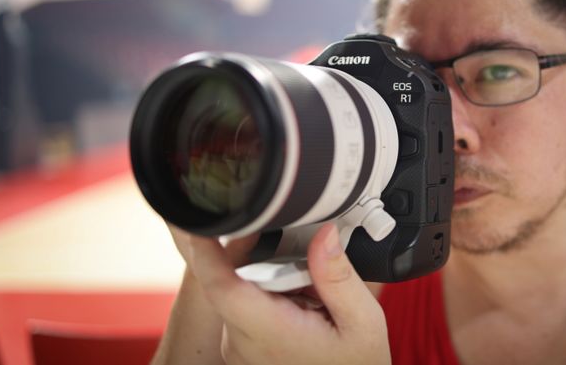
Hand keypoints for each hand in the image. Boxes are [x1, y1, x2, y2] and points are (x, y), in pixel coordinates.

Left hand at [179, 223, 390, 364]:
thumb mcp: (363, 322)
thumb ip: (339, 276)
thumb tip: (323, 232)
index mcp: (270, 332)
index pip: (221, 286)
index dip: (205, 249)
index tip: (201, 219)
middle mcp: (243, 341)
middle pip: (232, 278)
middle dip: (262, 254)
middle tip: (304, 258)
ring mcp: (240, 345)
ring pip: (239, 288)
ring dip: (271, 276)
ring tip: (312, 293)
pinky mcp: (243, 345)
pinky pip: (247, 304)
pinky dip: (272, 293)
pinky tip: (304, 305)